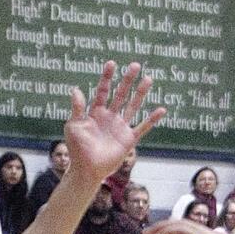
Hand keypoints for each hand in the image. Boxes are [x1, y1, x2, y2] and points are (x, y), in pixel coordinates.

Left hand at [63, 63, 164, 186]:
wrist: (87, 169)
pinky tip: (161, 109)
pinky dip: (152, 119)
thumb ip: (77, 108)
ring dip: (140, 93)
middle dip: (127, 80)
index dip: (106, 77)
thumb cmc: (77, 149)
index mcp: (95, 112)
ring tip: (148, 78)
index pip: (102, 91)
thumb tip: (75, 89)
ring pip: (133, 106)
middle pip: (121, 94)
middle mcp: (109, 117)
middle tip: (135, 65)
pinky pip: (143, 127)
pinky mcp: (128, 139)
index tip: (111, 63)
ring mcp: (120, 127)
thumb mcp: (73, 126)